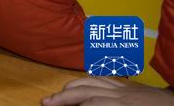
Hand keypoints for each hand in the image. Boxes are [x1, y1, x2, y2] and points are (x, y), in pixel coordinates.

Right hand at [42, 77, 173, 104]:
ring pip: (95, 81)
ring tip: (60, 92)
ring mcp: (129, 89)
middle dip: (64, 95)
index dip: (69, 105)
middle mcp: (124, 94)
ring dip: (74, 86)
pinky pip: (108, 78)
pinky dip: (91, 80)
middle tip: (46, 101)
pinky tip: (85, 84)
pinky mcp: (135, 87)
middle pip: (87, 90)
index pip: (91, 103)